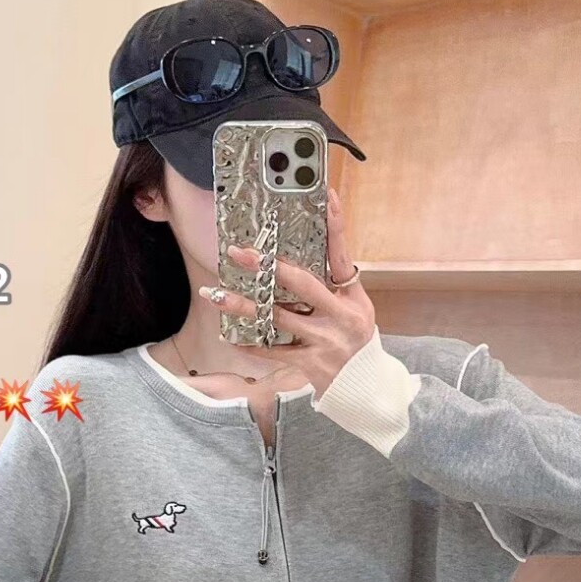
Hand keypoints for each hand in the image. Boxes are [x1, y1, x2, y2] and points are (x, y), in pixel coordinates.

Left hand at [199, 186, 375, 399]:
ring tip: (215, 294)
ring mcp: (324, 341)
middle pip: (301, 283)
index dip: (335, 224)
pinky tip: (230, 335)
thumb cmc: (356, 340)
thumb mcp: (355, 308)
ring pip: (278, 318)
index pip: (341, 254)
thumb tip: (303, 254)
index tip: (326, 196)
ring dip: (244, 306)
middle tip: (240, 252)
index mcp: (352, 297)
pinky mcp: (310, 364)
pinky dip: (251, 344)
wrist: (366, 385)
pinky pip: (274, 352)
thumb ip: (333, 284)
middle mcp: (340, 316)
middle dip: (268, 266)